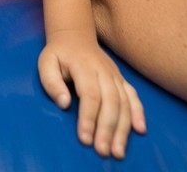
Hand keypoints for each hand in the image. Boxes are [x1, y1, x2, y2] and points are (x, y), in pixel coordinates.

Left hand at [37, 30, 145, 158]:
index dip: (89, 118)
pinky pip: (134, 97)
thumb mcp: (46, 63)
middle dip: (108, 128)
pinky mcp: (121, 80)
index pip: (90, 94)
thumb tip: (64, 104)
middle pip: (110, 102)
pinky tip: (140, 130)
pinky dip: (139, 113)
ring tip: (118, 150)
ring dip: (123, 128)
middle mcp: (104, 71)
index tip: (85, 139)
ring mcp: (115, 75)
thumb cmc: (59, 54)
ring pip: (124, 102)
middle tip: (103, 151)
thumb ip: (51, 83)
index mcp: (84, 66)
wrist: (75, 36)